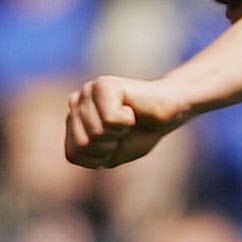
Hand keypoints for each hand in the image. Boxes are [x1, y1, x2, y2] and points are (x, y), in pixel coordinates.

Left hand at [64, 75, 181, 168]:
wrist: (169, 114)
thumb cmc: (140, 134)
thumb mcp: (108, 154)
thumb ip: (85, 152)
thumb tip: (79, 138)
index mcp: (73, 121)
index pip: (73, 155)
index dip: (98, 157)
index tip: (114, 142)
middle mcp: (76, 102)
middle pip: (83, 145)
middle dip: (107, 146)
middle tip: (122, 131)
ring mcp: (88, 91)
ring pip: (95, 133)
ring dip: (118, 133)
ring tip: (127, 120)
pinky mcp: (104, 84)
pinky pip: (109, 120)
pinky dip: (126, 121)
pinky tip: (131, 109)